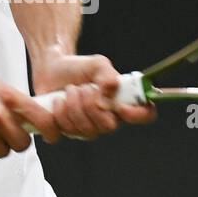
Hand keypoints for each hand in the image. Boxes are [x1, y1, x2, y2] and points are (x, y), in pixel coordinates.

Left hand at [31, 51, 157, 139]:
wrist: (51, 68)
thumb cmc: (79, 68)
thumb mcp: (97, 64)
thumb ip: (107, 74)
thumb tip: (111, 89)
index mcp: (123, 102)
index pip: (145, 115)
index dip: (138, 115)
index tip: (121, 106)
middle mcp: (108, 120)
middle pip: (109, 127)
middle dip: (91, 105)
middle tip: (83, 87)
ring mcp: (88, 129)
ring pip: (84, 129)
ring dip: (72, 104)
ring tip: (69, 89)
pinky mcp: (66, 132)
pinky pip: (64, 131)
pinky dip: (58, 112)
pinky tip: (57, 101)